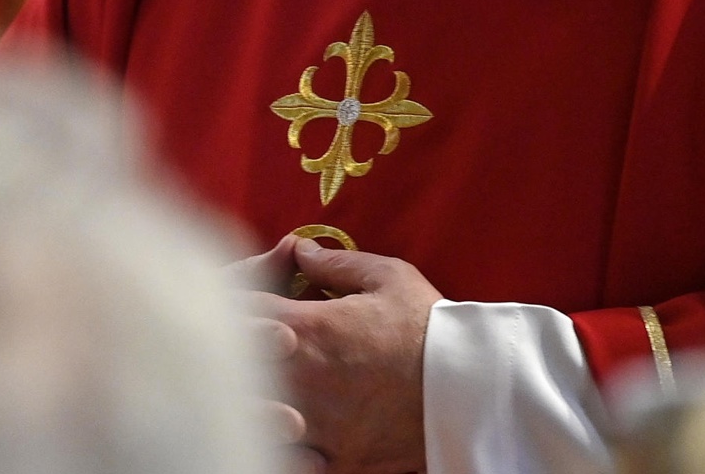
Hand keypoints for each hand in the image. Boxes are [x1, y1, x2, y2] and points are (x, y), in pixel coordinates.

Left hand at [239, 236, 438, 473]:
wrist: (472, 390)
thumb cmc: (430, 327)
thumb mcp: (387, 277)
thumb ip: (333, 264)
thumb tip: (297, 250)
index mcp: (308, 329)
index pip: (237, 312)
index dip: (232, 305)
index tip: (244, 304)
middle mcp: (302, 378)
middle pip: (234, 366)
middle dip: (233, 352)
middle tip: (246, 345)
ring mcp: (316, 424)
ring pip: (254, 417)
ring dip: (252, 401)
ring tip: (262, 391)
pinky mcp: (336, 459)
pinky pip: (289, 461)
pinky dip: (283, 447)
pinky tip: (292, 430)